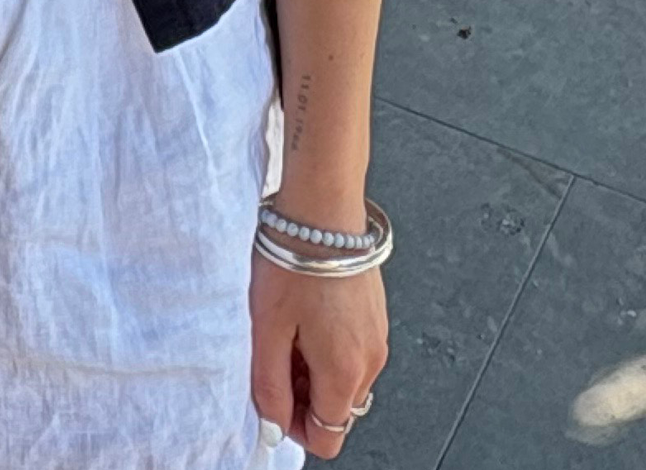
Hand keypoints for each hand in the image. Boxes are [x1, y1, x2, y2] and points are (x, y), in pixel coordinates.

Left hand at [250, 253, 386, 457]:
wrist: (323, 209)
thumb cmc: (294, 261)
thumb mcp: (267, 329)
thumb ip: (270, 386)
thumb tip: (273, 424)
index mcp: (344, 371)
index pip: (328, 437)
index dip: (296, 428)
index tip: (273, 402)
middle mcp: (370, 360)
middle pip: (337, 410)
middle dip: (303, 397)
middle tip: (274, 358)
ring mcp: (377, 336)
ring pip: (344, 381)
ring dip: (314, 371)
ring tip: (286, 331)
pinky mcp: (376, 315)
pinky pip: (353, 352)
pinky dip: (328, 348)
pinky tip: (305, 316)